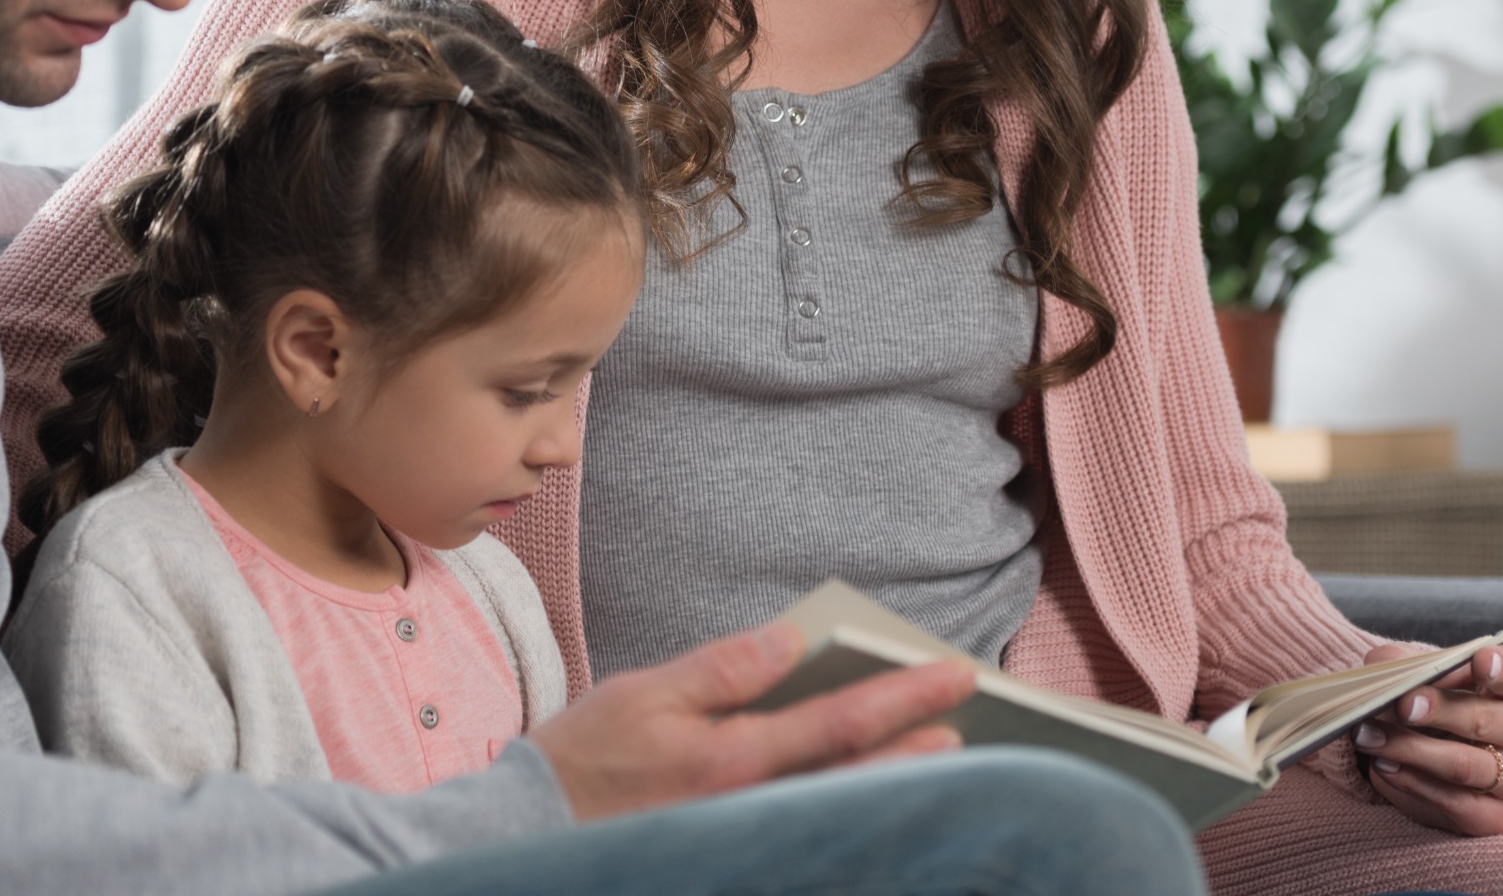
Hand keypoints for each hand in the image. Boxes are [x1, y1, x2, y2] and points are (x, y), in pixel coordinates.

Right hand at [525, 620, 974, 821]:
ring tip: (939, 758)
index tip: (956, 673)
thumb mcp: (644, 693)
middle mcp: (751, 813)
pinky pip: (810, 844)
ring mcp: (749, 845)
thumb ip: (724, 668)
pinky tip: (871, 806)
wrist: (530, 839)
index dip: (905, 695)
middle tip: (972, 720)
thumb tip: (791, 639)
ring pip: (843, 817)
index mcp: (730, 761)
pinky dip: (849, 823)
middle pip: (860, 780)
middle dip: (923, 750)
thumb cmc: (584, 760)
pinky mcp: (738, 862)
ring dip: (895, 786)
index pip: (839, 722)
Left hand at [1350, 642, 1502, 834]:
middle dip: (1440, 710)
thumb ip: (1402, 662)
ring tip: (1368, 735)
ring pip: (1467, 766)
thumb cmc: (1430, 694)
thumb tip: (1388, 671)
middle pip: (1488, 720)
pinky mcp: (1498, 816)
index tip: (1479, 660)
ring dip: (1411, 750)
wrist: (1424, 743)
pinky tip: (1384, 765)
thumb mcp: (1414, 668)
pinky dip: (1413, 782)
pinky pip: (1456, 803)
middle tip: (1400, 704)